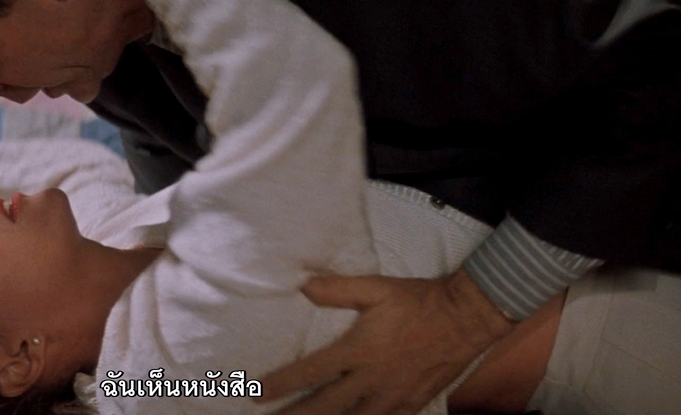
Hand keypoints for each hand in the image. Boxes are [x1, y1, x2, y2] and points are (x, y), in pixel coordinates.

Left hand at [256, 269, 514, 414]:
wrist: (467, 317)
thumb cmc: (418, 301)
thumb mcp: (377, 288)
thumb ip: (338, 289)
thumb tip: (303, 286)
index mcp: (359, 350)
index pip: (311, 372)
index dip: (281, 384)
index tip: (257, 393)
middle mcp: (372, 379)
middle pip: (325, 406)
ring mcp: (392, 397)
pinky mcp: (411, 404)